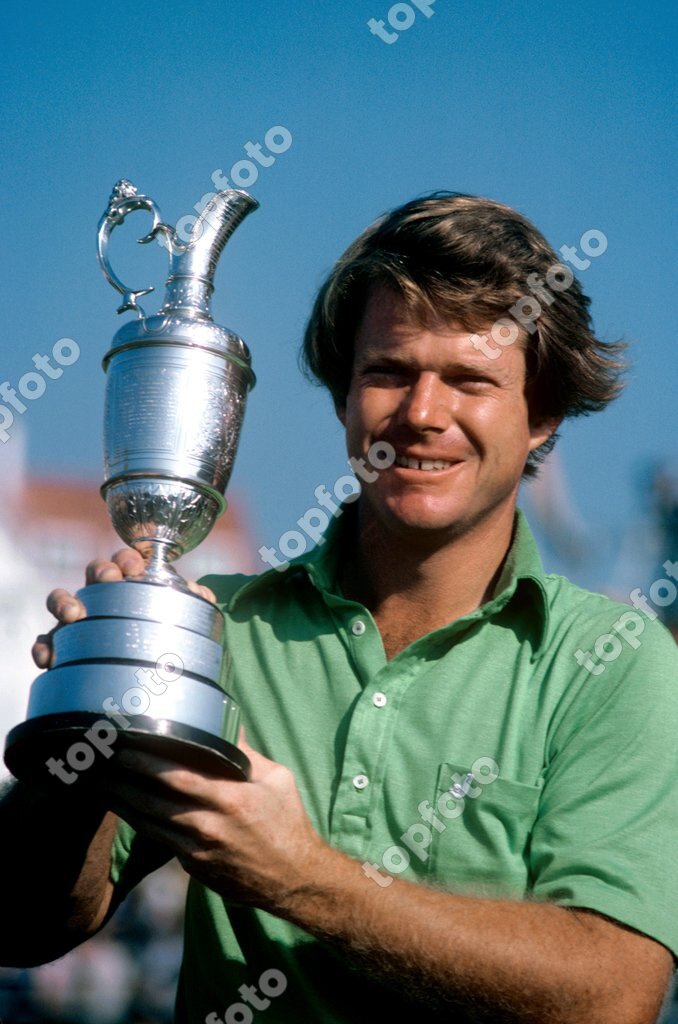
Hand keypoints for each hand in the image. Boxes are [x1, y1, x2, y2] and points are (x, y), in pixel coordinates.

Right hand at [31, 549, 216, 668]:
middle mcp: (103, 597)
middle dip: (101, 570)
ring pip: (62, 600)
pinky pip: (46, 643)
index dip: (128, 558)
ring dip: (65, 602)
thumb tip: (202, 594)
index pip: (125, 560)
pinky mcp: (64, 647)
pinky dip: (44, 648)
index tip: (137, 568)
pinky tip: (49, 658)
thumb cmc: (164, 635)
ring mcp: (80, 620)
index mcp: (132, 584)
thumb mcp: (184, 619)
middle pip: (94, 572)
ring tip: (75, 615)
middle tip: (110, 579)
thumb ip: (194, 604)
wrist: (150, 674)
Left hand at [101, 733, 328, 909]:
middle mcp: (209, 826)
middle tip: (96, 756)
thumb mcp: (277, 780)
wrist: (293, 880)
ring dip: (119, 799)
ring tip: (97, 778)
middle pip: (152, 798)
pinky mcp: (192, 867)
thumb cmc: (288, 823)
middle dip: (121, 776)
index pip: (177, 775)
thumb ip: (246, 753)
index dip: (146, 759)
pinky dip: (138, 820)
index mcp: (231, 800)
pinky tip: (123, 804)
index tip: (124, 741)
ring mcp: (197, 851)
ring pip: (147, 821)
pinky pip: (158, 839)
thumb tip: (226, 722)